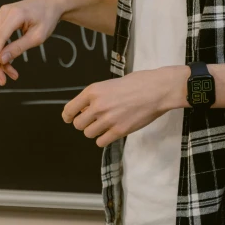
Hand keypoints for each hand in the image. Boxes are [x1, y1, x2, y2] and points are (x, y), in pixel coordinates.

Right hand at [0, 0, 65, 85]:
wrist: (51, 4)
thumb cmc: (47, 19)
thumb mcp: (37, 37)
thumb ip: (19, 48)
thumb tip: (1, 59)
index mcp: (14, 15)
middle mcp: (4, 13)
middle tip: (4, 80)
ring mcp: (1, 14)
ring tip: (10, 73)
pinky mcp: (1, 18)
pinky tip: (7, 62)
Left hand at [62, 67, 182, 146]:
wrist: (156, 90)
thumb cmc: (136, 82)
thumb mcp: (110, 84)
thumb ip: (96, 96)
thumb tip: (86, 109)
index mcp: (92, 91)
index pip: (69, 109)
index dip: (68, 116)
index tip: (69, 118)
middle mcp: (97, 106)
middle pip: (78, 124)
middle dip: (84, 123)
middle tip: (93, 120)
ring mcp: (108, 120)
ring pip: (89, 134)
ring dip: (94, 131)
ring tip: (104, 125)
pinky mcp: (119, 131)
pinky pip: (101, 142)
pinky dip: (104, 139)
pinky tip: (110, 132)